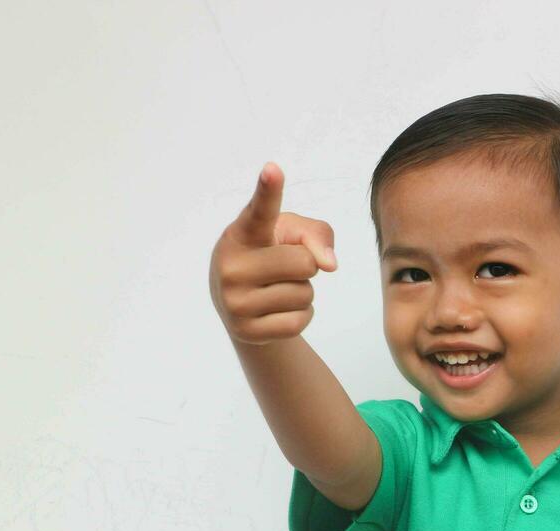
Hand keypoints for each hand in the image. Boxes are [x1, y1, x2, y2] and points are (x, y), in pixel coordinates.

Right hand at [209, 161, 338, 345]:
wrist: (240, 306)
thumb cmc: (270, 256)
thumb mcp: (290, 235)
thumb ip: (316, 234)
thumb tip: (328, 264)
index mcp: (242, 233)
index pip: (260, 211)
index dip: (268, 190)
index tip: (273, 169)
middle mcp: (231, 265)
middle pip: (304, 263)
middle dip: (306, 266)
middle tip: (282, 269)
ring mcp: (234, 301)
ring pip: (304, 295)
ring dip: (302, 293)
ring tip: (276, 290)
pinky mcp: (246, 331)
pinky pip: (301, 321)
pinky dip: (301, 316)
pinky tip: (276, 311)